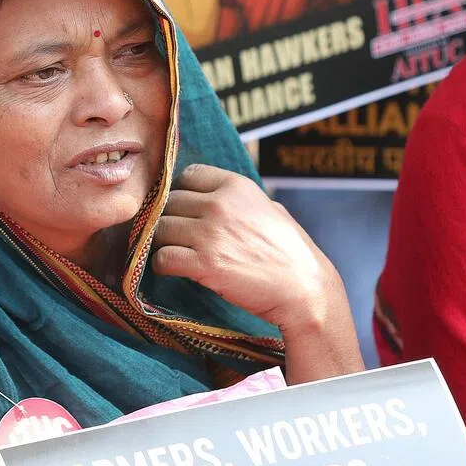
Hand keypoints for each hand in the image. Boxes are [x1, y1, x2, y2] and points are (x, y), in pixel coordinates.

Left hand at [152, 165, 363, 380]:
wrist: (304, 290)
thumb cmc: (292, 253)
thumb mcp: (271, 210)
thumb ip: (242, 200)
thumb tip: (222, 197)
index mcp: (236, 186)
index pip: (188, 175)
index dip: (183, 193)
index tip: (186, 210)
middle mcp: (219, 204)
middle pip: (170, 202)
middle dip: (170, 219)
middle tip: (177, 236)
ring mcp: (210, 233)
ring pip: (161, 229)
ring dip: (162, 242)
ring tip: (174, 253)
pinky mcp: (204, 263)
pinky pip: (163, 257)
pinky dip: (162, 265)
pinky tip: (173, 269)